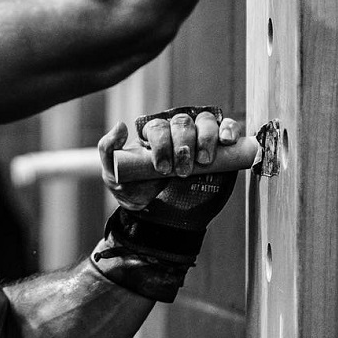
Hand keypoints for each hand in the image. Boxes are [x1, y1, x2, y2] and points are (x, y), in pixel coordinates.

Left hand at [97, 109, 241, 214]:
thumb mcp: (113, 173)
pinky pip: (227, 128)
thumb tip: (121, 125)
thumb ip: (108, 149)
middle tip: (182, 170)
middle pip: (182, 123)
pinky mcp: (220, 148)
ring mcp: (199, 138)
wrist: (157, 216)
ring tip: (203, 160)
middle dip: (183, 146)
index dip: (162, 144)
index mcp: (153, 133)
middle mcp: (176, 131)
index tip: (162, 168)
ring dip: (205, 138)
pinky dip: (229, 129)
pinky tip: (227, 141)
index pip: (159, 127)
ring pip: (205, 122)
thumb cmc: (135, 190)